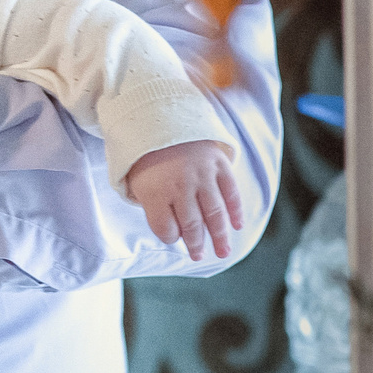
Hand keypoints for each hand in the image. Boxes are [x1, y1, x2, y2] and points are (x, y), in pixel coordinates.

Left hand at [125, 140, 245, 261]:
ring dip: (220, 235)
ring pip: (214, 213)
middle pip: (192, 225)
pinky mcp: (219, 164)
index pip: (165, 228)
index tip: (174, 240)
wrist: (160, 117)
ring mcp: (202, 174)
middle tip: (199, 256)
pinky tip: (237, 226)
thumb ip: (151, 206)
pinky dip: (235, 211)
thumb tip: (172, 233)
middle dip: (196, 244)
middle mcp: (180, 185)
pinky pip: (231, 192)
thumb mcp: (136, 181)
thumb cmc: (146, 157)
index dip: (170, 238)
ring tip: (222, 252)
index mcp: (155, 191)